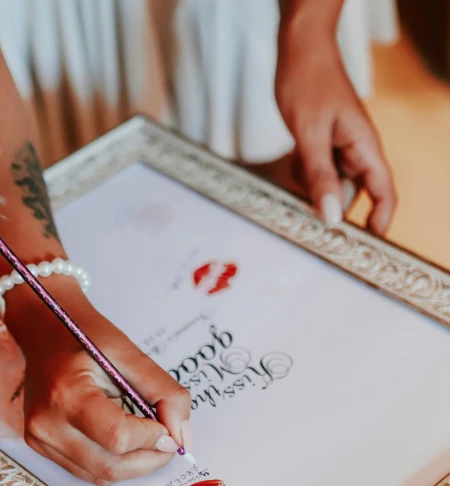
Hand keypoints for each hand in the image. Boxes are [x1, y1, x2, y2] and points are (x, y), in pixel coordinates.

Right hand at [6, 277, 191, 484]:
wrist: (44, 330)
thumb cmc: (85, 336)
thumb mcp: (130, 354)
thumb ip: (164, 393)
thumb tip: (182, 436)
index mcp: (66, 394)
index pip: (119, 437)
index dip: (153, 438)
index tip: (170, 428)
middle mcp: (47, 424)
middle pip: (112, 466)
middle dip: (151, 458)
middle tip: (169, 441)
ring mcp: (40, 440)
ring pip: (102, 476)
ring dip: (135, 465)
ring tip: (148, 438)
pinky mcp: (41, 447)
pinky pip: (88, 472)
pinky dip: (115, 463)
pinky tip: (124, 440)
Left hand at [276, 28, 395, 234]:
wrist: (299, 47)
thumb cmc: (308, 81)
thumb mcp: (309, 134)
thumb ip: (319, 176)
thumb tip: (331, 216)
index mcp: (364, 146)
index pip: (384, 192)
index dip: (380, 222)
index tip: (368, 248)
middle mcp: (357, 150)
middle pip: (353, 194)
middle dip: (332, 206)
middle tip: (309, 219)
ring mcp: (340, 147)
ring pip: (331, 184)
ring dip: (313, 188)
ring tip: (295, 173)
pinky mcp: (324, 144)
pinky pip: (317, 171)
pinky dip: (304, 173)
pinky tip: (291, 162)